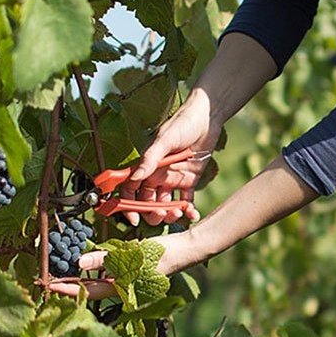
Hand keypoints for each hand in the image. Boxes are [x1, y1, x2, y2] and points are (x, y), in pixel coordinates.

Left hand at [47, 233, 206, 299]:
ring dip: (81, 279)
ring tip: (62, 273)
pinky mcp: (131, 271)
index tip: (49, 286)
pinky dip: (95, 271)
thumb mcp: (132, 254)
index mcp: (123, 287)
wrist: (187, 249)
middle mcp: (123, 286)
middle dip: (71, 287)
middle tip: (49, 281)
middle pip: (91, 290)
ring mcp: (127, 279)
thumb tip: (79, 263)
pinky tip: (86, 265)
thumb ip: (105, 258)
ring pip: (99, 283)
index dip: (68, 290)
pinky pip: (108, 274)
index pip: (89, 291)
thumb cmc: (163, 253)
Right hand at [119, 91, 221, 225]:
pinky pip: (186, 201)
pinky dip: (188, 210)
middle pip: (147, 203)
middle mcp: (156, 176)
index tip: (133, 218)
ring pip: (166, 205)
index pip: (130, 189)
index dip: (127, 205)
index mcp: (146, 166)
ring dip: (169, 213)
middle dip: (152, 213)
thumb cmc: (182, 124)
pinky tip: (193, 214)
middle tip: (161, 215)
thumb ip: (150, 159)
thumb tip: (135, 177)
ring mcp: (172, 180)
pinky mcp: (189, 181)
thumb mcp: (164, 140)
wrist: (207, 119)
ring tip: (178, 213)